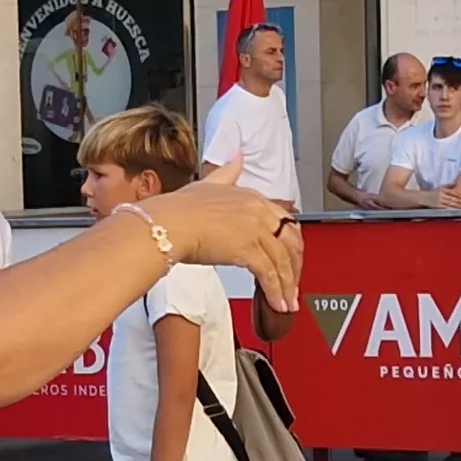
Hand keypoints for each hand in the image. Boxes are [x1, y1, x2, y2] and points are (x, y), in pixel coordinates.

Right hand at [143, 180, 302, 315]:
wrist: (166, 224)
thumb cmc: (179, 210)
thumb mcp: (208, 183)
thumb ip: (227, 173)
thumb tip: (237, 157)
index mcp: (252, 197)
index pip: (285, 222)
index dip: (290, 245)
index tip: (289, 259)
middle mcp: (258, 211)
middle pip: (290, 243)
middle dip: (295, 268)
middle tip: (292, 285)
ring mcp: (255, 230)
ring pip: (282, 261)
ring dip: (287, 286)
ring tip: (287, 302)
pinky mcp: (248, 249)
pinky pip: (270, 274)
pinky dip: (276, 291)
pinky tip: (276, 303)